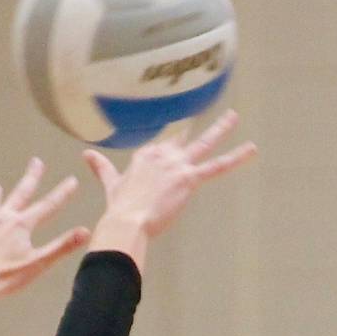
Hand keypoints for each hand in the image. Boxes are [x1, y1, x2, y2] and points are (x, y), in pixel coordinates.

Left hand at [0, 158, 88, 299]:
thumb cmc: (6, 277)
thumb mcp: (38, 263)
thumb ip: (62, 246)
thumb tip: (85, 231)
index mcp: (21, 225)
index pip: (47, 206)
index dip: (62, 193)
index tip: (72, 179)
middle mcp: (1, 220)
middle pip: (18, 195)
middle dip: (30, 178)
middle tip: (36, 162)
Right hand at [84, 110, 257, 266]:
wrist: (126, 221)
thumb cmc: (119, 208)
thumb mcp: (112, 184)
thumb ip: (102, 167)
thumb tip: (85, 154)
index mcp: (145, 155)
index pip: (163, 144)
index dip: (170, 143)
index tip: (176, 137)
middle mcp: (162, 154)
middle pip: (183, 136)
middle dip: (195, 124)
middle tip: (205, 114)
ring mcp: (177, 165)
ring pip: (203, 143)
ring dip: (220, 129)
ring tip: (234, 117)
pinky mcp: (189, 178)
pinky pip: (217, 166)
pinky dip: (235, 158)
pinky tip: (251, 150)